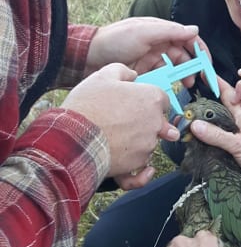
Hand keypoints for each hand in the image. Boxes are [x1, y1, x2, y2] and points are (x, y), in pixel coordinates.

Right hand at [62, 63, 178, 177]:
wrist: (71, 137)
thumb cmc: (88, 105)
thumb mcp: (102, 76)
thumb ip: (122, 71)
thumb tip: (132, 75)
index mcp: (151, 98)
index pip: (162, 99)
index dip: (150, 101)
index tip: (138, 103)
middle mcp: (155, 123)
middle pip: (160, 123)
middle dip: (148, 123)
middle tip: (127, 122)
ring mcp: (146, 145)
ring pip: (149, 145)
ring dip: (138, 144)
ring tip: (115, 139)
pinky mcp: (134, 165)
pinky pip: (142, 173)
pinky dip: (142, 174)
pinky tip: (146, 171)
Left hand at [84, 17, 200, 82]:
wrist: (86, 57)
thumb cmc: (114, 40)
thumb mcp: (143, 32)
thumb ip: (169, 31)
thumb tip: (194, 30)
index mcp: (160, 31)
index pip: (187, 38)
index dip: (200, 50)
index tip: (207, 65)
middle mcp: (158, 44)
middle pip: (183, 55)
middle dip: (193, 66)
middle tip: (198, 80)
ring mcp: (150, 59)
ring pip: (173, 68)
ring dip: (182, 76)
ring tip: (186, 86)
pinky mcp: (142, 73)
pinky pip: (160, 79)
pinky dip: (167, 84)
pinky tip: (169, 91)